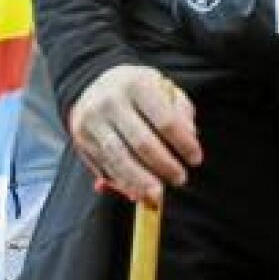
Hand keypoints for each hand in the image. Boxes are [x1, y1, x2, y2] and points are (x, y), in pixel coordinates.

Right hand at [67, 64, 200, 205]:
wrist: (92, 84)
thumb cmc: (137, 90)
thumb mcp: (162, 87)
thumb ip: (180, 110)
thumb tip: (190, 136)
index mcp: (137, 85)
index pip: (165, 120)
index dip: (183, 143)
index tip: (196, 159)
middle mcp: (111, 101)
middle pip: (141, 142)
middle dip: (164, 166)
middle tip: (180, 179)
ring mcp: (92, 122)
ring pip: (119, 158)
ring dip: (141, 181)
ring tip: (158, 196)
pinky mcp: (82, 140)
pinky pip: (105, 166)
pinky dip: (122, 183)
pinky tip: (138, 192)